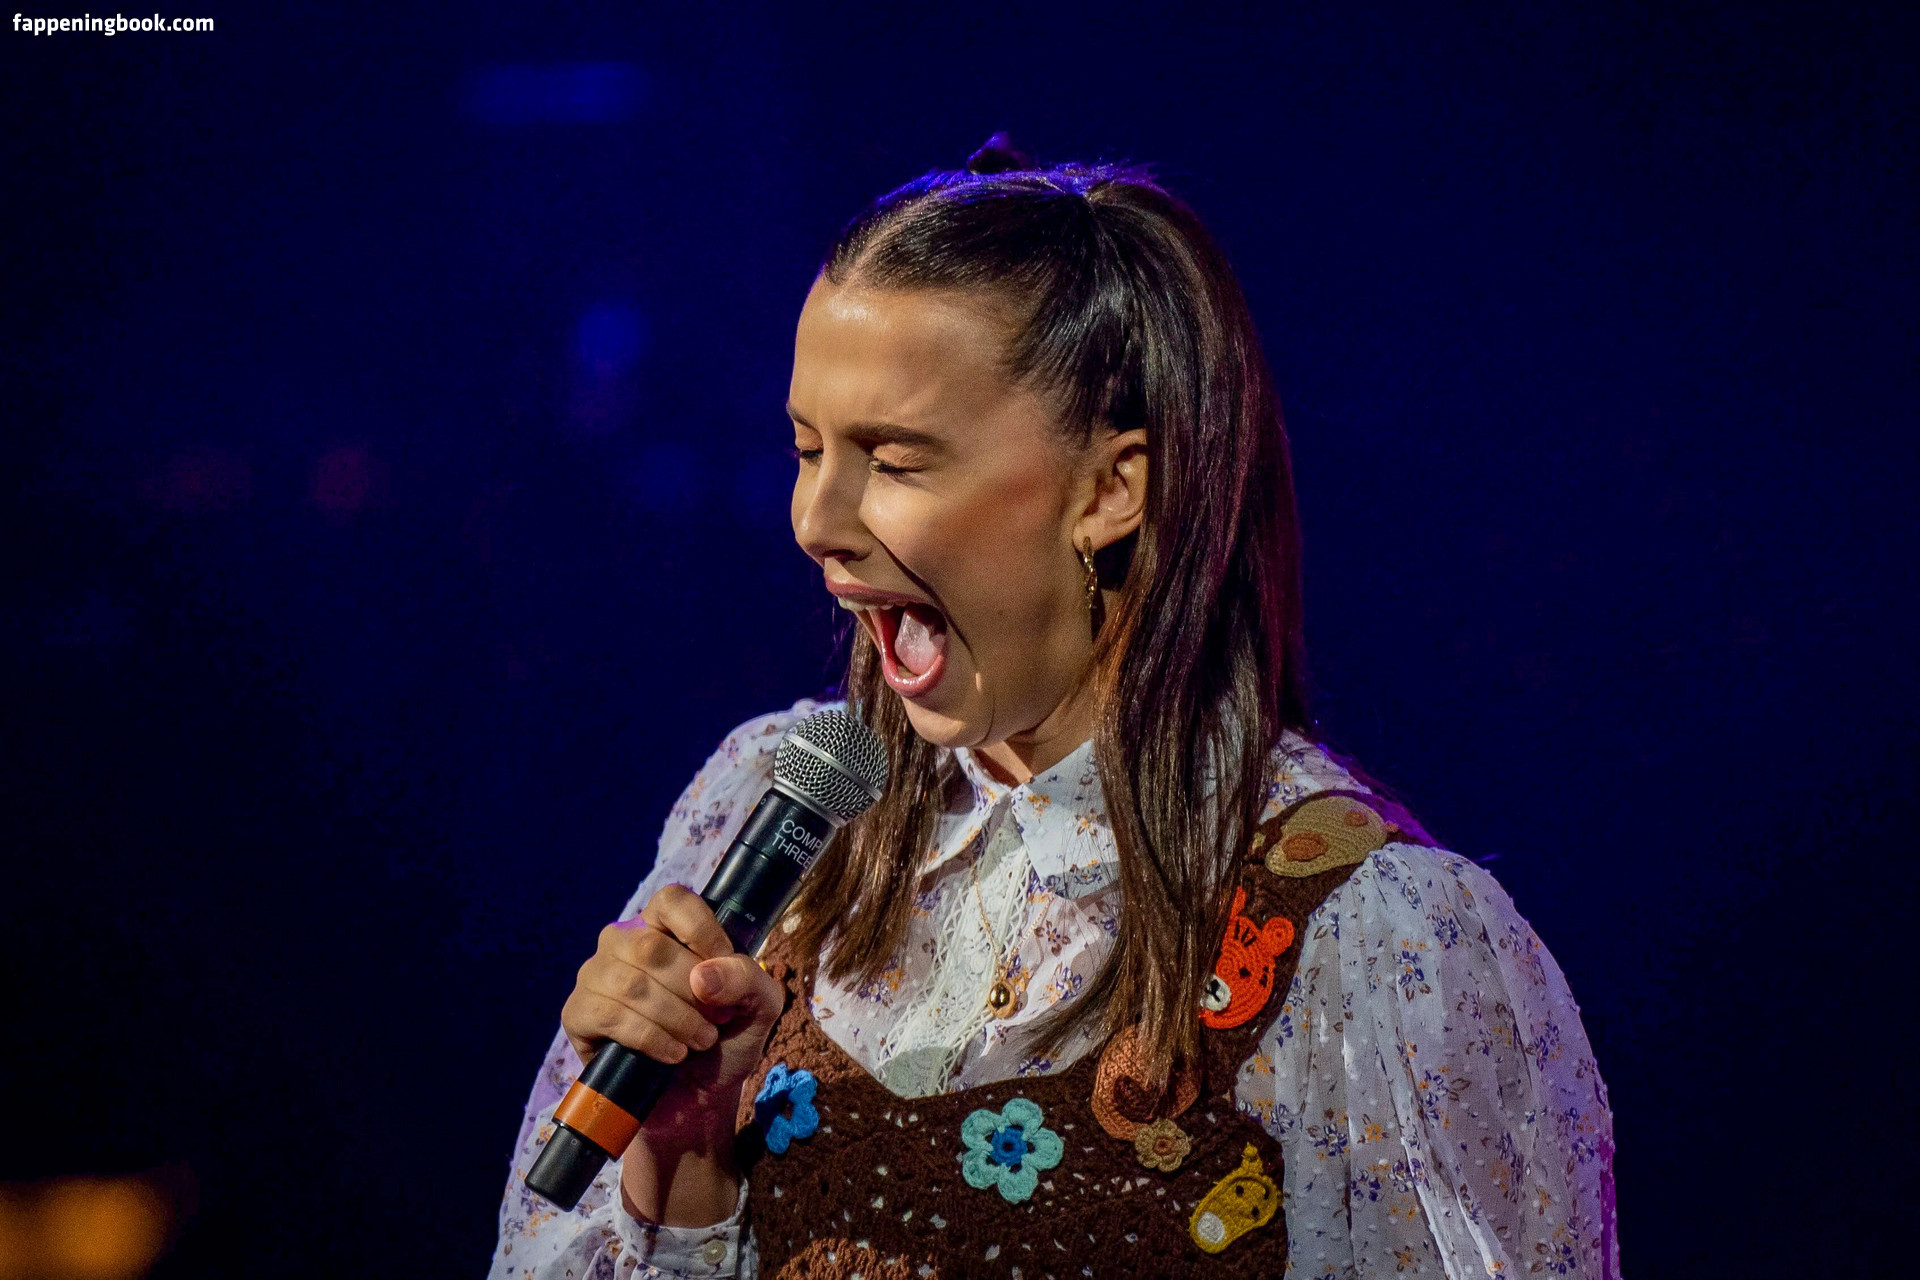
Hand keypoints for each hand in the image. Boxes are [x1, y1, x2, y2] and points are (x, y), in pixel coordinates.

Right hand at [560, 884, 786, 1153]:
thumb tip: (704, 976)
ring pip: (629, 984)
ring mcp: (596, 976)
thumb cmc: (725, 1041)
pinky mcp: (579, 1013)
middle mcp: (625, 942)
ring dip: (675, 1019)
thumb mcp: (758, 1007)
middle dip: (691, 992)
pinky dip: (649, 1038)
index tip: (722, 967)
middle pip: (650, 947)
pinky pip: (607, 1014)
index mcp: (667, 927)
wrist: (696, 1100)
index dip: (701, 931)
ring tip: (699, 1042)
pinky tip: (671, 1054)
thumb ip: (748, 978)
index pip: (672, 900)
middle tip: (715, 1022)